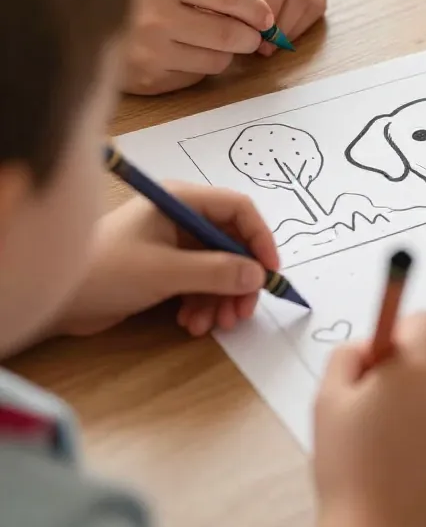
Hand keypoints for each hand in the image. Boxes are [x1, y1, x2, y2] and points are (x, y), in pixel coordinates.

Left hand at [51, 185, 279, 337]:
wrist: (55, 300)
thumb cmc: (106, 271)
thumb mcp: (165, 271)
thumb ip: (215, 272)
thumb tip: (258, 276)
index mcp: (180, 201)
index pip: (238, 210)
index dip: (259, 239)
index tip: (269, 272)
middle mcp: (181, 219)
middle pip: (232, 244)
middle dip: (239, 280)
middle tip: (242, 311)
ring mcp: (172, 246)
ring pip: (218, 269)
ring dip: (221, 298)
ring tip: (213, 325)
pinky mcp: (164, 271)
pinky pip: (199, 284)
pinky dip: (202, 304)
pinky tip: (190, 324)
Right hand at [125, 0, 275, 94]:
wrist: (76, 12)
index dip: (257, 8)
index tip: (266, 16)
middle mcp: (156, 16)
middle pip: (230, 34)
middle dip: (250, 36)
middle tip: (252, 34)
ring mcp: (150, 51)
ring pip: (217, 60)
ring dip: (227, 53)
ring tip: (216, 41)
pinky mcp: (148, 79)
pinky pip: (195, 77)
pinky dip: (200, 66)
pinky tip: (185, 53)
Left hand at [187, 0, 326, 54]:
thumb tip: (246, 9)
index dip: (268, 6)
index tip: (250, 30)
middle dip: (282, 23)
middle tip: (259, 46)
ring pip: (314, 2)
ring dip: (293, 28)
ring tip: (269, 45)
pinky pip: (316, 6)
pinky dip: (301, 25)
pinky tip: (279, 35)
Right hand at [314, 314, 425, 526]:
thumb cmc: (346, 464)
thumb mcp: (327, 399)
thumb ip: (348, 355)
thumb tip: (372, 344)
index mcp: (415, 368)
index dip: (406, 332)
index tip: (387, 357)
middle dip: (419, 363)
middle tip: (387, 396)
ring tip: (400, 432)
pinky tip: (417, 453)